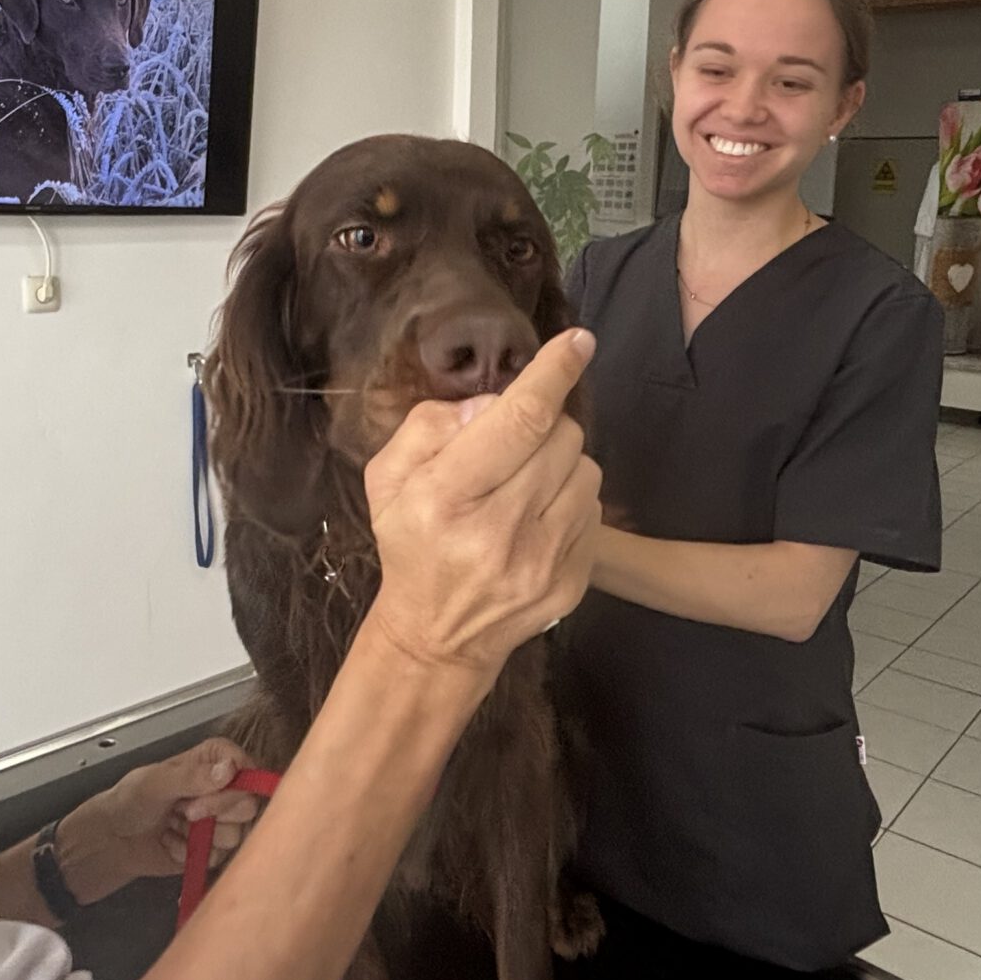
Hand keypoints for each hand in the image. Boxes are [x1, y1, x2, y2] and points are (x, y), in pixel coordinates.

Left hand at [56, 737, 265, 902]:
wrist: (111, 842)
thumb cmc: (126, 803)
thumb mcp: (154, 783)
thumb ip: (191, 776)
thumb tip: (228, 770)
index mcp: (207, 762)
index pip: (244, 766)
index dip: (233, 785)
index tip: (206, 795)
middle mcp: (218, 790)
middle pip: (247, 804)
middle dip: (216, 813)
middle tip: (184, 812)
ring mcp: (216, 821)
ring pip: (236, 834)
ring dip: (200, 835)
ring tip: (174, 826)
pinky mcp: (211, 848)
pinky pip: (220, 857)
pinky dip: (192, 854)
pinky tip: (173, 844)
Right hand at [362, 329, 601, 680]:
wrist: (436, 636)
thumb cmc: (412, 545)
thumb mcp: (388, 480)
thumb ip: (428, 426)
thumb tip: (488, 405)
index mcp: (447, 497)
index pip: (518, 420)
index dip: (552, 374)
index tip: (577, 343)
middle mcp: (498, 530)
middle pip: (560, 438)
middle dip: (542, 426)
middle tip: (512, 448)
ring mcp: (541, 562)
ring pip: (585, 470)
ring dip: (559, 465)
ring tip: (522, 489)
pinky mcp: (570, 582)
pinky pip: (591, 510)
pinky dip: (568, 502)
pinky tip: (535, 520)